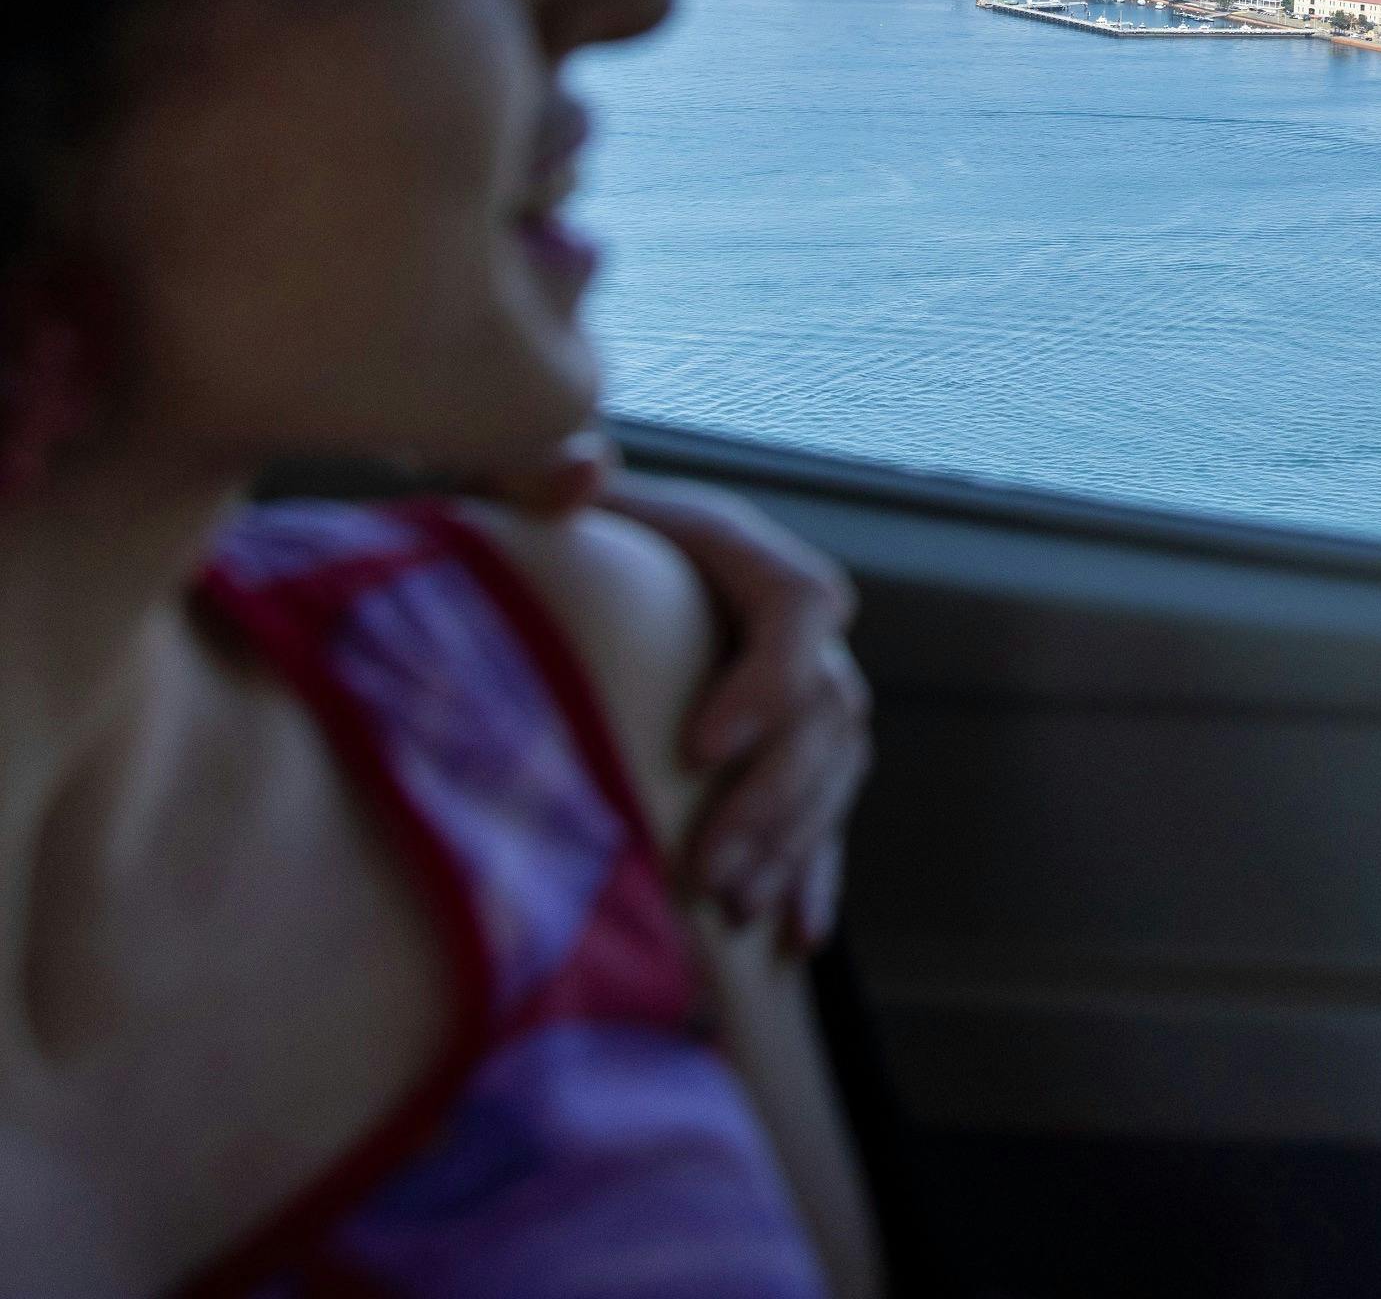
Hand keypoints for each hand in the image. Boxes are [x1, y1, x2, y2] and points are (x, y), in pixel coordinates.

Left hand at [532, 446, 873, 951]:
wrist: (552, 564)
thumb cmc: (533, 529)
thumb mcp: (522, 482)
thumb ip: (540, 466)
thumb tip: (583, 468)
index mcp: (740, 553)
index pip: (801, 605)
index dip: (772, 678)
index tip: (701, 749)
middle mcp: (788, 625)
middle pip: (828, 708)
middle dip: (776, 797)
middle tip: (708, 870)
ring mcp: (800, 693)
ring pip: (835, 770)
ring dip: (794, 843)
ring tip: (730, 909)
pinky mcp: (786, 755)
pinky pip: (827, 817)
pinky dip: (815, 875)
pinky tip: (794, 936)